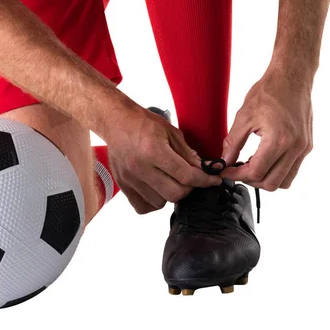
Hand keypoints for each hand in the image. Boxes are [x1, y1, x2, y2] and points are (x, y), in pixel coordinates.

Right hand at [106, 108, 221, 213]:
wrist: (117, 122)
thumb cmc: (143, 123)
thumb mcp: (171, 132)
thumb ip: (188, 154)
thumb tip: (205, 170)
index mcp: (154, 151)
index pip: (186, 176)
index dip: (204, 180)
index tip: (213, 180)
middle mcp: (140, 168)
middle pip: (174, 194)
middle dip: (188, 189)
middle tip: (190, 179)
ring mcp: (130, 179)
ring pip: (159, 203)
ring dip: (170, 195)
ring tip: (170, 181)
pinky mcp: (123, 185)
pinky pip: (142, 207)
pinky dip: (153, 202)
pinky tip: (157, 190)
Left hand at [221, 67, 313, 190]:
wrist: (292, 76)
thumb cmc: (269, 91)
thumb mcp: (243, 116)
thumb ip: (232, 143)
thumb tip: (224, 162)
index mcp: (279, 140)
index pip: (256, 172)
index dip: (236, 175)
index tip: (225, 171)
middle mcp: (295, 147)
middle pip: (271, 183)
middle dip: (250, 180)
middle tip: (236, 170)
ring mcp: (304, 148)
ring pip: (285, 181)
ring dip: (265, 179)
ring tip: (250, 165)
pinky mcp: (307, 146)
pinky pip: (292, 170)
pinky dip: (276, 171)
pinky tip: (262, 159)